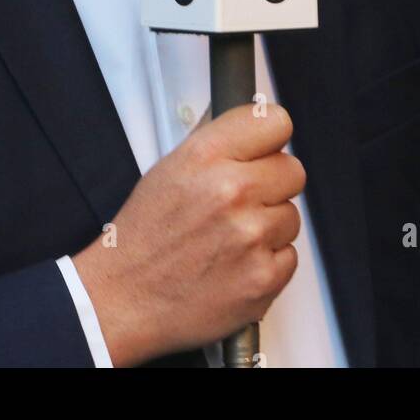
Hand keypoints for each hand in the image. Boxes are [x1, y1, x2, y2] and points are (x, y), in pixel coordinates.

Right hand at [72, 102, 304, 365]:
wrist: (125, 297)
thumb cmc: (144, 235)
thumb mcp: (170, 168)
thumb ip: (217, 143)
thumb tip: (251, 123)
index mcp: (206, 156)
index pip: (275, 122)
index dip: (271, 139)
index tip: (265, 150)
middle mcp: (231, 191)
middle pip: (293, 170)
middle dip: (273, 184)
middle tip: (245, 200)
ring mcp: (251, 236)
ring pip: (291, 216)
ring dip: (269, 226)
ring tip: (230, 237)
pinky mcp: (263, 278)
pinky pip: (289, 256)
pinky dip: (267, 262)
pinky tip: (235, 263)